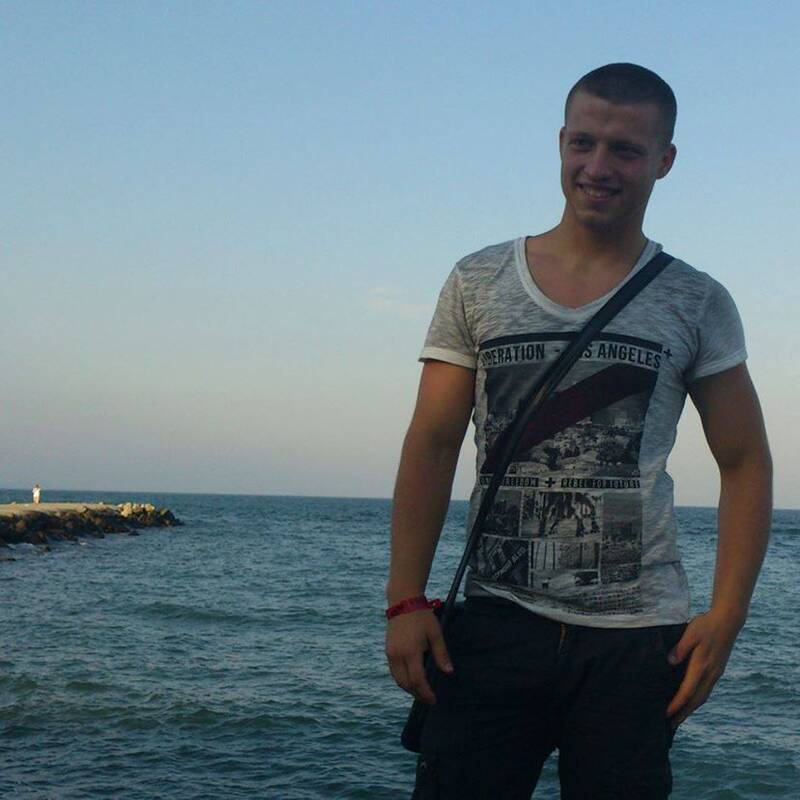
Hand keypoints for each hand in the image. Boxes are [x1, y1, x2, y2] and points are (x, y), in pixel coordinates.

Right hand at [385, 609, 453, 704]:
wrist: (403, 601)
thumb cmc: (422, 616)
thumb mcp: (436, 633)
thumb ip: (442, 654)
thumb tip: (448, 672)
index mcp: (410, 652)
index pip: (417, 680)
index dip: (425, 693)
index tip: (433, 699)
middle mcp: (397, 655)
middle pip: (405, 683)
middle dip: (417, 694)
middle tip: (428, 699)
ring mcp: (390, 653)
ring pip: (397, 679)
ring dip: (408, 688)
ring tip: (420, 692)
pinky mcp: (387, 650)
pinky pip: (393, 671)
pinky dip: (402, 679)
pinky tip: (411, 679)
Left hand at [665, 608, 741, 729]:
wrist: (728, 621)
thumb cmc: (707, 625)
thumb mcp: (690, 633)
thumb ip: (680, 648)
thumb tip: (670, 661)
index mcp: (702, 666)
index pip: (687, 691)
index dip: (677, 704)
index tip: (666, 713)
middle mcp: (710, 673)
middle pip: (696, 700)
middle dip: (683, 713)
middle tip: (671, 725)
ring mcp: (716, 673)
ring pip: (703, 697)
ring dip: (691, 709)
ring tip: (679, 717)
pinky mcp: (718, 670)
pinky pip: (706, 690)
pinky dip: (698, 700)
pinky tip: (692, 701)